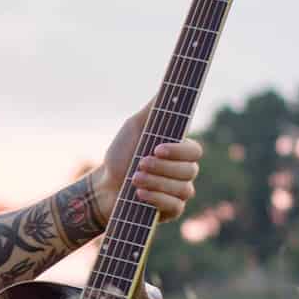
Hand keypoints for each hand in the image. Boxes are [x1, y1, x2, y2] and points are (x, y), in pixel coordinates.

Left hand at [93, 98, 201, 223]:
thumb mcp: (134, 128)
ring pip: (183, 189)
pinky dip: (157, 199)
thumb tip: (168, 87)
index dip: (179, 151)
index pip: (195, 151)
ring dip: (157, 182)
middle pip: (190, 170)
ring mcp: (179, 192)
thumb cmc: (121, 156)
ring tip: (134, 179)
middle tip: (140, 163)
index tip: (157, 148)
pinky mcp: (171, 211)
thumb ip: (153, 110)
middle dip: (163, 168)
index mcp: (179, 152)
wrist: (104, 187)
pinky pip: (175, 207)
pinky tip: (139, 194)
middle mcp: (183, 172)